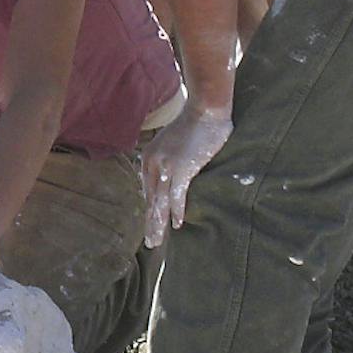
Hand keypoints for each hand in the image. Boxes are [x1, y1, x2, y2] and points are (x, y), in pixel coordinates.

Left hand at [141, 102, 233, 247]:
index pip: (147, 189)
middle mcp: (153, 163)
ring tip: (157, 240)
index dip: (151, 208)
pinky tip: (178, 224)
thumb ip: (169, 160)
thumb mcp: (173, 143)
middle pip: (150, 199)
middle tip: (150, 243)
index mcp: (149, 157)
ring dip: (159, 223)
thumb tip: (172, 177)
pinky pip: (176, 196)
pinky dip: (177, 211)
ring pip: (159, 201)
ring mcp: (166, 167)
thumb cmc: (195, 125)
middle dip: (151, 222)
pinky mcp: (181, 169)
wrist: (205, 109)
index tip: (152, 223)